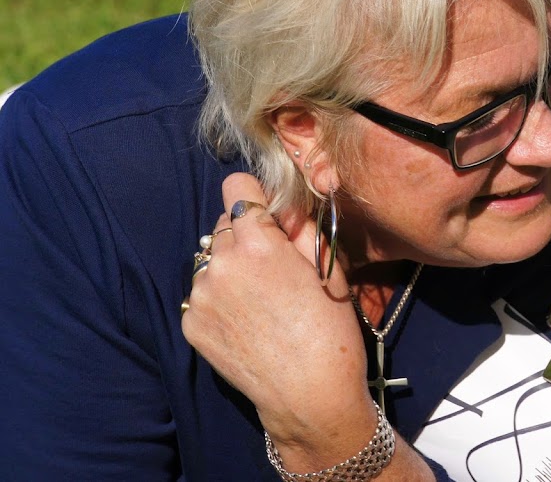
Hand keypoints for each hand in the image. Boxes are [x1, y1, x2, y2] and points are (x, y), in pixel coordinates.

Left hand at [182, 172, 378, 462]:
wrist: (309, 395)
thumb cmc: (330, 329)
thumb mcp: (329, 267)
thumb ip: (301, 226)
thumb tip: (283, 205)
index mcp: (257, 241)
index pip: (237, 187)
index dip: (257, 200)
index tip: (271, 219)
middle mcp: (220, 262)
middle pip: (223, 225)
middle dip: (245, 236)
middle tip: (273, 267)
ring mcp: (200, 295)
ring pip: (210, 260)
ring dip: (230, 268)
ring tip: (259, 300)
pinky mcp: (190, 323)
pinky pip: (202, 294)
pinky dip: (220, 299)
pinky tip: (246, 322)